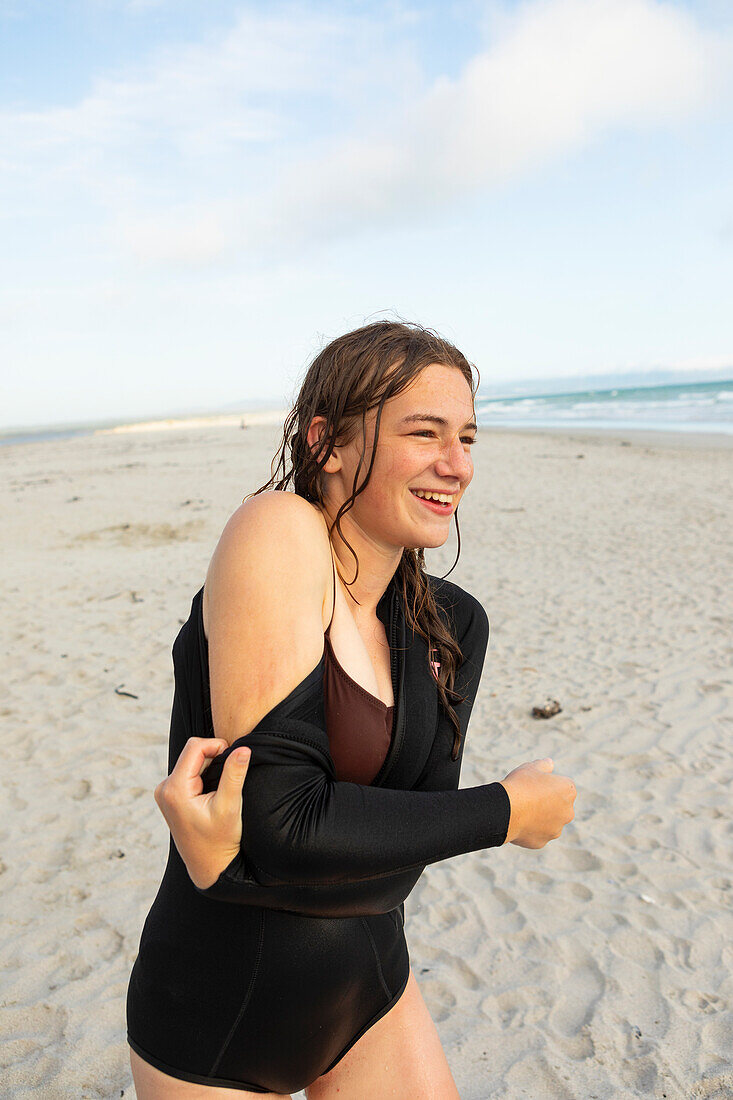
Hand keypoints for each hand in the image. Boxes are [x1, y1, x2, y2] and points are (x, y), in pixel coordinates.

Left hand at [154, 736, 250, 888]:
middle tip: (230, 774)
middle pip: (191, 752)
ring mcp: (164, 792)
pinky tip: (212, 791)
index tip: (234, 757)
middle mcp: (164, 788)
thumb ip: (234, 774)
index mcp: (175, 789)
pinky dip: (202, 774)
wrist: (209, 865)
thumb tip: (243, 748)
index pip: (195, 747)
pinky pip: (187, 771)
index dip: (217, 745)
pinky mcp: (169, 796)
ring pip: (190, 761)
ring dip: (208, 766)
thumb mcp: (230, 806)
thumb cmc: (219, 840)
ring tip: (221, 787)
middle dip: (213, 756)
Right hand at [499, 758, 575, 848]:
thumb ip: (544, 765)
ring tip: (520, 810)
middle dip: (546, 802)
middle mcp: (568, 812)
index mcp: (568, 790)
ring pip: (548, 822)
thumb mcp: (531, 767)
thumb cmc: (520, 785)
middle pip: (557, 805)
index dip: (545, 784)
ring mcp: (556, 829)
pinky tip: (517, 822)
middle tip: (526, 797)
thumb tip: (550, 764)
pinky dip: (529, 830)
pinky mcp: (543, 842)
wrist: (506, 810)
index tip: (533, 784)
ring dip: (539, 817)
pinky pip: (537, 834)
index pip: (561, 786)